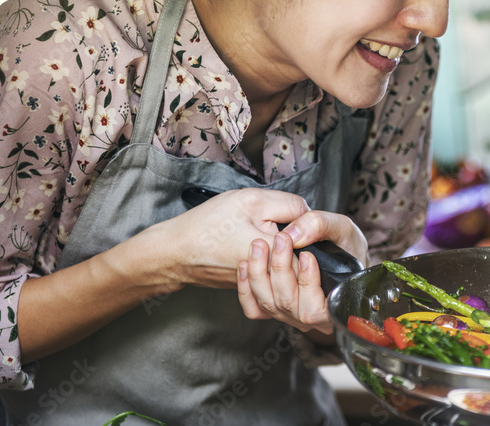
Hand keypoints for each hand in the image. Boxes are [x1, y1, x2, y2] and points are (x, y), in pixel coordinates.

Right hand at [157, 188, 312, 289]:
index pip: (314, 248)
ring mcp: (262, 287)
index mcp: (277, 255)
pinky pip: (272, 277)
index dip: (309, 230)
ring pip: (288, 270)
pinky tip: (255, 249)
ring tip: (262, 236)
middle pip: (304, 261)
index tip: (294, 221)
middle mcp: (272, 278)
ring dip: (284, 253)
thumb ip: (289, 204)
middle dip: (299, 242)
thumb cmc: (207, 226)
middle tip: (275, 226)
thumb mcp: (251, 201)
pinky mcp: (253, 289)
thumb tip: (309, 213)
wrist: (174, 253)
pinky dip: (269, 263)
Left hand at [236, 208, 368, 333]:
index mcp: (335, 305)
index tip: (307, 255)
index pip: (318, 308)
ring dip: (260, 273)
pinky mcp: (274, 309)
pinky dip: (246, 289)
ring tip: (259, 245)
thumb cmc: (345, 247)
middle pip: (288, 303)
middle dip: (280, 268)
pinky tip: (245, 265)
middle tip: (281, 239)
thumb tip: (295, 234)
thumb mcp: (343, 229)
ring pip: (269, 304)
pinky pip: (254, 309)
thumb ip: (321, 226)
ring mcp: (290, 315)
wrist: (338, 252)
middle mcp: (311, 317)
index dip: (309, 283)